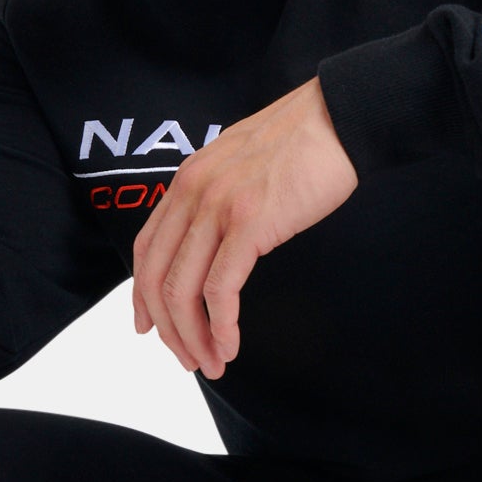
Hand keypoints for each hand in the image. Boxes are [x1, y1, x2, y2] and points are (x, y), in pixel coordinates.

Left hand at [132, 76, 358, 378]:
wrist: (340, 118)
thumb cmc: (305, 142)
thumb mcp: (243, 163)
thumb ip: (221, 196)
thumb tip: (219, 238)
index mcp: (188, 180)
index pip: (146, 248)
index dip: (141, 295)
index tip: (149, 327)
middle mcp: (193, 192)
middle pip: (156, 276)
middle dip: (168, 329)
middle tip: (187, 358)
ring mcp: (218, 206)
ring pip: (183, 289)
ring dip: (194, 336)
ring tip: (210, 363)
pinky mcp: (249, 222)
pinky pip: (220, 288)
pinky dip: (221, 325)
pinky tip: (230, 344)